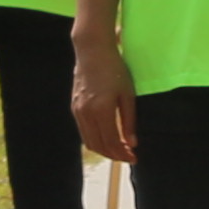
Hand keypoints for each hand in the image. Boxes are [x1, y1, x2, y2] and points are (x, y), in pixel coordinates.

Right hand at [70, 29, 138, 163]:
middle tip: (128, 156)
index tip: (134, 158)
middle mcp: (86, 113)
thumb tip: (131, 144)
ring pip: (89, 141)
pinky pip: (83, 131)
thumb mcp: (128, 94)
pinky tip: (106, 137)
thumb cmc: (114, 69)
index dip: (123, 154)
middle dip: (114, 155)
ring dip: (104, 149)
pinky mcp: (74, 107)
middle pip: (99, 146)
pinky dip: (95, 139)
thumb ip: (129, 120)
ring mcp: (78, 111)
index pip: (111, 142)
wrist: (92, 51)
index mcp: (102, 110)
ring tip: (118, 149)